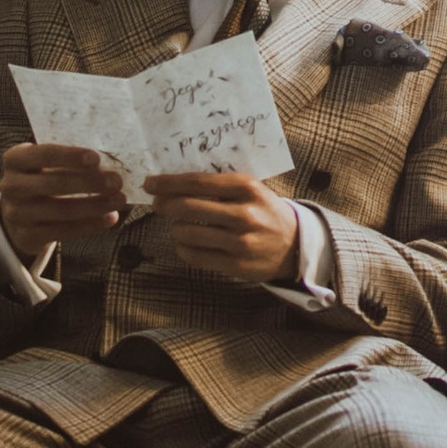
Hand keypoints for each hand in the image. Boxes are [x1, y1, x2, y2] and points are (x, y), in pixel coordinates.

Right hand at [0, 141, 127, 259]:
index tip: (97, 159)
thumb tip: (111, 161)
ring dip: (95, 206)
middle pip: (54, 183)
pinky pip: (63, 231)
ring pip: (61, 210)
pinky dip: (90, 225)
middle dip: (89, 182)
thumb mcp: (45, 163)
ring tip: (119, 200)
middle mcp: (11, 186)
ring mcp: (16, 213)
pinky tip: (109, 218)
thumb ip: (69, 159)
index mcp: (15, 159)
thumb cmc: (42, 176)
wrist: (18, 211)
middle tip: (117, 181)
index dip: (70, 156)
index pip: (44, 154)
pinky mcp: (27, 236)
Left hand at [146, 171, 302, 286]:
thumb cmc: (265, 211)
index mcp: (247, 188)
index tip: (151, 183)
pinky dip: (183, 248)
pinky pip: (194, 256)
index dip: (169, 183)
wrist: (295, 246)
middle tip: (157, 203)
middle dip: (165, 204)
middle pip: (188, 207)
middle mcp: (244, 214)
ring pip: (187, 233)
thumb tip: (175, 181)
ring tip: (178, 225)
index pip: (198, 183)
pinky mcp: (235, 265)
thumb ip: (221, 184)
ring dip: (175, 227)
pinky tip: (186, 242)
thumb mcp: (251, 190)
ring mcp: (240, 242)